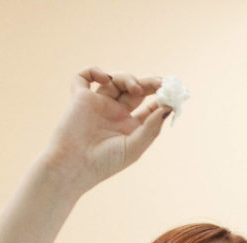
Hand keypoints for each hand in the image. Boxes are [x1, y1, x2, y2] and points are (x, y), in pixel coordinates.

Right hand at [43, 68, 170, 192]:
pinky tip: (105, 78)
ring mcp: (98, 104)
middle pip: (136, 90)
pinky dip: (94, 71)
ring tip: (135, 89)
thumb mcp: (135, 147)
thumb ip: (152, 128)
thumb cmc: (105, 162)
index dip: (162, 98)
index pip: (150, 107)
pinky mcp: (80, 98)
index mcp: (131, 126)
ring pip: (116, 81)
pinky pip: (84, 77)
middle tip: (160, 82)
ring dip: (128, 78)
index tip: (172, 93)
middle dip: (149, 84)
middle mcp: (116, 113)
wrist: (74, 165)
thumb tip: (168, 108)